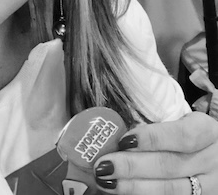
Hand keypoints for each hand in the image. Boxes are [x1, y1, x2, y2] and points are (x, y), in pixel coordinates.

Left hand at [92, 112, 217, 193]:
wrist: (213, 157)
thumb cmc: (188, 133)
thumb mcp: (181, 122)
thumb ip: (155, 126)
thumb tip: (113, 129)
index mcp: (207, 132)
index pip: (182, 135)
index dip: (151, 138)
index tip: (124, 140)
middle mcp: (212, 161)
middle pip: (170, 165)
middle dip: (132, 166)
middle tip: (103, 164)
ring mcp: (209, 186)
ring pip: (170, 190)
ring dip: (132, 186)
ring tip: (105, 180)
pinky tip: (121, 193)